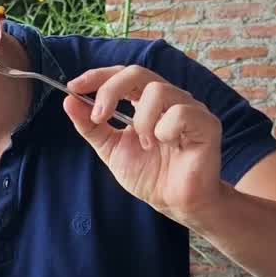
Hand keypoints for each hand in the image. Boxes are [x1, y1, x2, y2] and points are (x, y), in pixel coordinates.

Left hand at [63, 65, 225, 225]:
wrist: (173, 204)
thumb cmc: (149, 175)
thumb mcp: (110, 149)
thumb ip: (91, 126)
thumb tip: (68, 100)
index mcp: (145, 101)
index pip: (122, 74)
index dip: (97, 76)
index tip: (73, 87)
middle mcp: (168, 98)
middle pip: (137, 73)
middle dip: (111, 91)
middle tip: (100, 118)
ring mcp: (189, 108)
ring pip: (158, 91)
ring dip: (142, 121)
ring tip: (146, 145)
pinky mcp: (206, 123)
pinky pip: (180, 113)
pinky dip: (165, 131)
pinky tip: (168, 146)